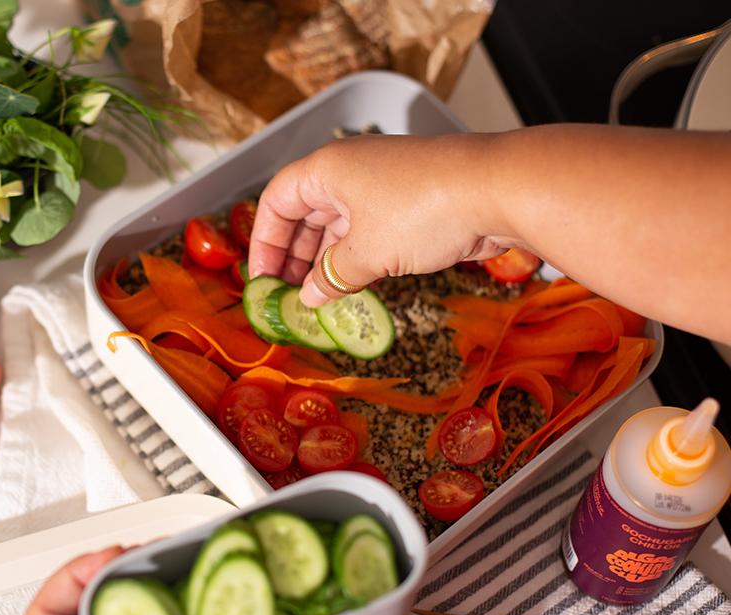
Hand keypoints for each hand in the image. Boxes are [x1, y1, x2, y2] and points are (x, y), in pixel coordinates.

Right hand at [248, 133, 516, 306]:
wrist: (498, 190)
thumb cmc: (424, 209)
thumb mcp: (367, 252)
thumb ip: (332, 276)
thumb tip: (310, 295)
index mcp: (327, 170)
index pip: (276, 202)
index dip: (264, 243)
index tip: (263, 279)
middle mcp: (349, 172)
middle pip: (304, 214)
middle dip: (293, 256)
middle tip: (286, 295)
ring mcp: (380, 186)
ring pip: (337, 225)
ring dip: (323, 261)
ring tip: (315, 298)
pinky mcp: (408, 203)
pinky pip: (366, 232)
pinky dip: (353, 258)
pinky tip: (350, 286)